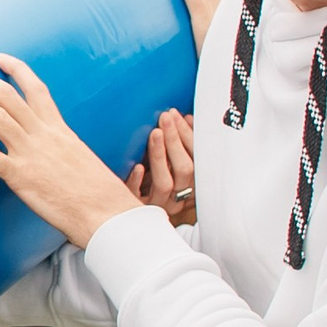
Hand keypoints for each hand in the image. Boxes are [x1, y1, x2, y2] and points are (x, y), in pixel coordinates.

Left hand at [0, 52, 145, 248]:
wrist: (110, 216)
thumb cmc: (101, 196)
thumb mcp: (82, 163)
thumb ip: (63, 152)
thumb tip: (53, 155)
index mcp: (60, 130)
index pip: (36, 89)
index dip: (16, 70)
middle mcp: (44, 134)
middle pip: (3, 92)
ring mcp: (31, 153)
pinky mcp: (21, 177)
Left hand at [144, 110, 196, 225]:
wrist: (129, 212)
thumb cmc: (153, 177)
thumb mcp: (169, 159)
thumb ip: (180, 142)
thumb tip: (185, 117)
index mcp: (192, 183)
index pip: (196, 158)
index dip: (187, 134)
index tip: (175, 114)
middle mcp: (179, 197)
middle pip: (184, 169)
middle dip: (175, 140)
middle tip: (165, 118)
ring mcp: (160, 204)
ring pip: (165, 182)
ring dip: (160, 156)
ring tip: (155, 133)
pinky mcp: (139, 209)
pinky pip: (138, 198)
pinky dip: (138, 181)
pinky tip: (138, 166)